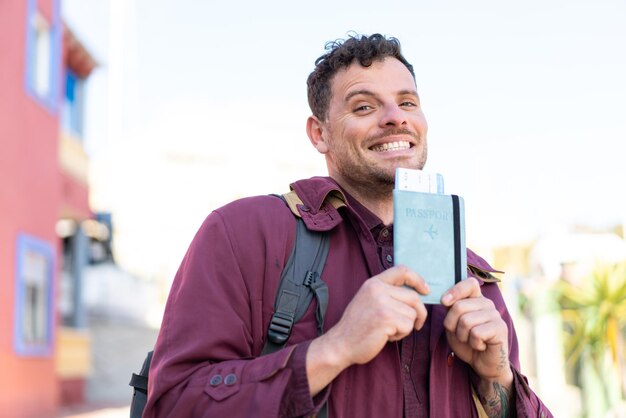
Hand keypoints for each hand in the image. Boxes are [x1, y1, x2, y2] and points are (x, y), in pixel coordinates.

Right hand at [306, 265, 429, 394]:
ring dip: (406, 326)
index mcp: (374, 283)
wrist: (341, 343)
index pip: (402, 271)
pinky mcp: (386, 318)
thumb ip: (387, 293)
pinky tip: (387, 336)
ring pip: (412, 314)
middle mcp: (378, 289)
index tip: (425, 290)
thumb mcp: (369, 300)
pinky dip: (401, 334)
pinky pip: (408, 326)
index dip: (418, 279)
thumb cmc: (358, 325)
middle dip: (419, 313)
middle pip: (414, 297)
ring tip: (389, 330)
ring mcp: (382, 303)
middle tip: (415, 324)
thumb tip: (417, 294)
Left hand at [441, 278, 511, 380]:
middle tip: (460, 333)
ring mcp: (495, 315)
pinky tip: (481, 345)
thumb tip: (445, 299)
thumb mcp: (453, 324)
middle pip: (459, 306)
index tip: (444, 302)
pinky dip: (473, 343)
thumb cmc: (466, 341)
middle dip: (452, 324)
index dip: (455, 291)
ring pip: (466, 321)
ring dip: (462, 336)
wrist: (481, 363)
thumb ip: (451, 310)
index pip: (469, 283)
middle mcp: (487, 304)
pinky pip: (476, 333)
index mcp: (476, 299)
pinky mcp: (501, 328)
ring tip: (471, 340)